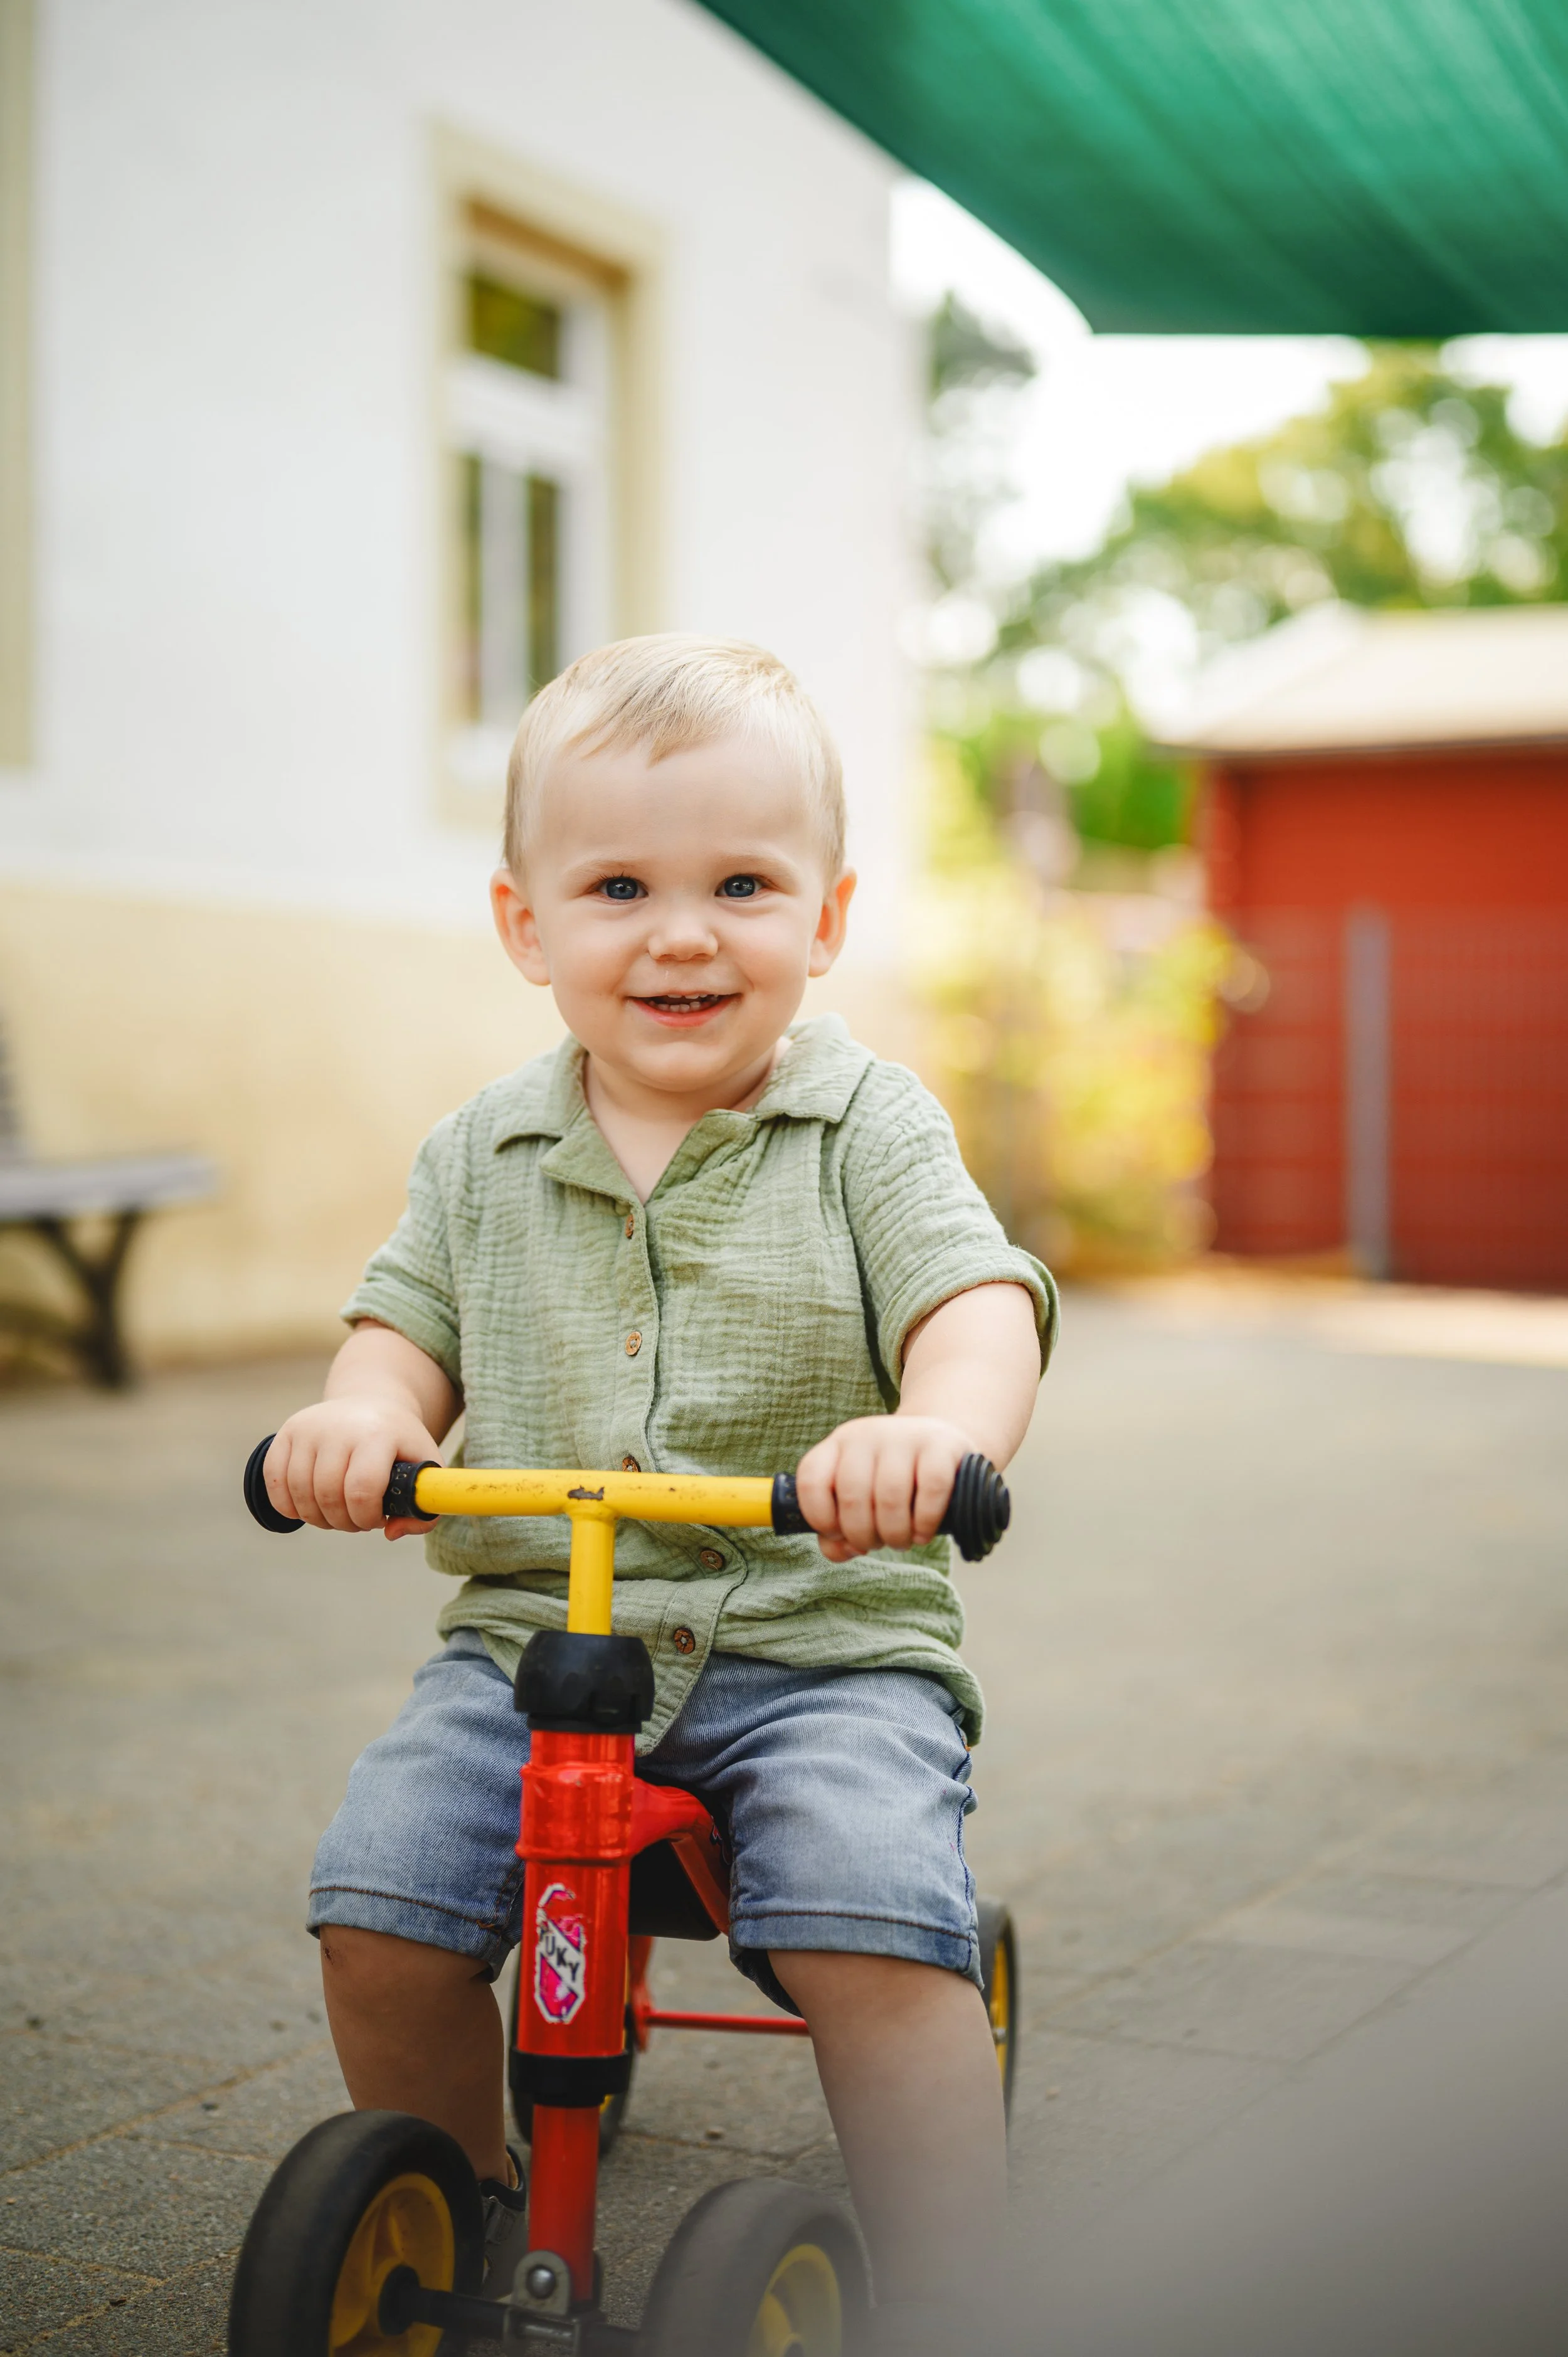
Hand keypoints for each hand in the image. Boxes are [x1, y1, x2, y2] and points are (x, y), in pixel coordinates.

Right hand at [264, 1399, 439, 1540]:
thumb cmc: (400, 1445)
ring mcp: (309, 1427)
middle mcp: (339, 1426)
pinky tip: (307, 1508)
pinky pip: (274, 1480)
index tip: (376, 1519)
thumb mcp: (424, 1468)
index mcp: (378, 1434)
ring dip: (317, 1518)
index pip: (362, 1490)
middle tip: (356, 1520)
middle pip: (329, 1495)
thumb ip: (423, 1510)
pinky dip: (287, 1505)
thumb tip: (390, 1532)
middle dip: (343, 1522)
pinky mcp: (287, 1431)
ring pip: (300, 1492)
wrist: (373, 1403)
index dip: (366, 1517)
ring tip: (336, 1514)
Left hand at [794, 1416, 968, 1562]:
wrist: (941, 1443)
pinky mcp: (942, 1445)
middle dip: (863, 1536)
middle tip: (878, 1544)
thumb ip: (839, 1531)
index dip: (820, 1519)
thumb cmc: (892, 1480)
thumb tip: (841, 1550)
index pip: (811, 1481)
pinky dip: (925, 1523)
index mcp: (838, 1444)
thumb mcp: (860, 1498)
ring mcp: (905, 1436)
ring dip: (894, 1535)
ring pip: (890, 1497)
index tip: (838, 1535)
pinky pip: (931, 1490)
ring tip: (901, 1541)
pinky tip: (923, 1533)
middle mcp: (867, 1434)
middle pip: (852, 1497)